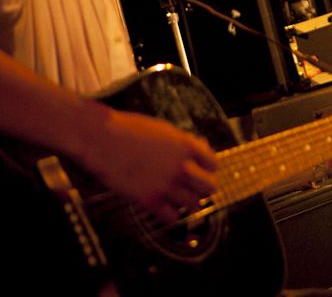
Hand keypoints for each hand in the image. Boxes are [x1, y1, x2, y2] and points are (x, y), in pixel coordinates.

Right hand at [84, 110, 217, 222]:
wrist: (101, 138)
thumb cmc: (130, 129)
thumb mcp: (164, 130)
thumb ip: (183, 143)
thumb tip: (200, 150)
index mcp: (187, 146)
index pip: (213, 164)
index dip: (208, 169)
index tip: (202, 172)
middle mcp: (181, 167)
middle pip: (209, 187)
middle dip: (204, 188)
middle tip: (196, 189)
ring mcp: (166, 185)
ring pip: (194, 204)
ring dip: (190, 203)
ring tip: (182, 201)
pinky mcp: (148, 200)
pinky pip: (172, 217)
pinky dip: (173, 216)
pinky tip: (167, 211)